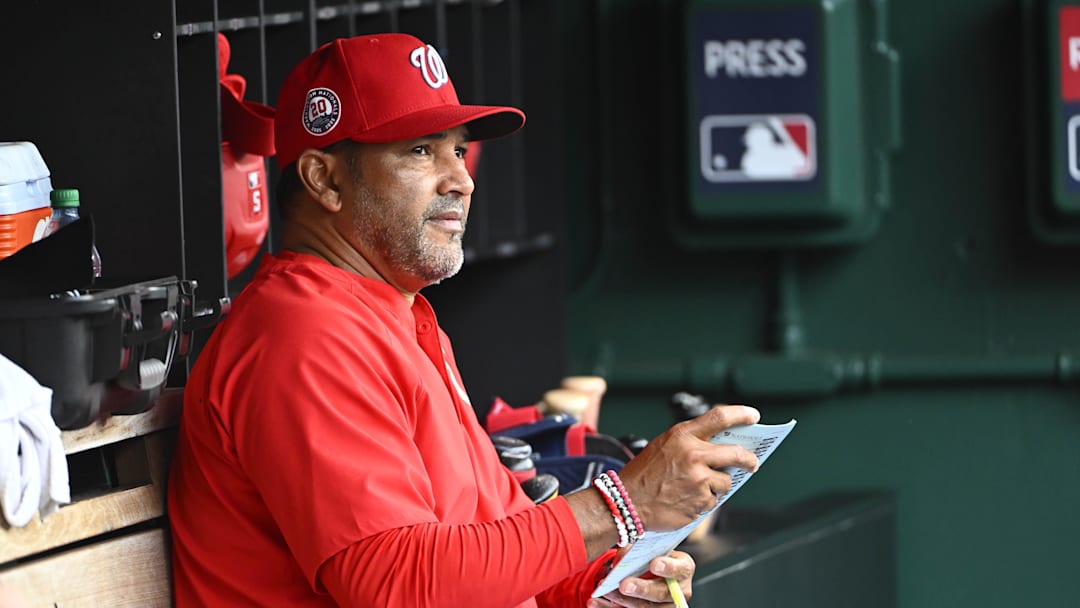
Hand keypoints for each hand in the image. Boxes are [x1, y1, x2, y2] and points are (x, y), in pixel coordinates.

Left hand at [588, 551, 694, 606]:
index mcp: (683, 568)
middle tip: (624, 584)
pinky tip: (596, 602)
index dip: (668, 567)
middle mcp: (678, 591)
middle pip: (661, 594)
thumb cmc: (652, 553)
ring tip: (605, 591)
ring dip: (622, 601)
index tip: (654, 563)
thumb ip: (641, 547)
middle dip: (642, 589)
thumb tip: (624, 552)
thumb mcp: (651, 546)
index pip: (680, 569)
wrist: (651, 567)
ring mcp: (664, 606)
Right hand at [618, 405, 760, 530]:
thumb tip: (722, 450)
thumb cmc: (644, 473)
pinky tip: (686, 500)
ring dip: (717, 486)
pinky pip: (713, 501)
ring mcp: (699, 480)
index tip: (753, 415)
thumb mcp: (664, 445)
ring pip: (725, 482)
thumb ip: (691, 443)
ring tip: (695, 487)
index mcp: (683, 436)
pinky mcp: (700, 502)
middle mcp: (694, 456)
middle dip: (749, 460)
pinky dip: (704, 502)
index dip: (740, 414)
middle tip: (752, 464)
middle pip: (736, 454)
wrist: (626, 501)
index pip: (719, 418)